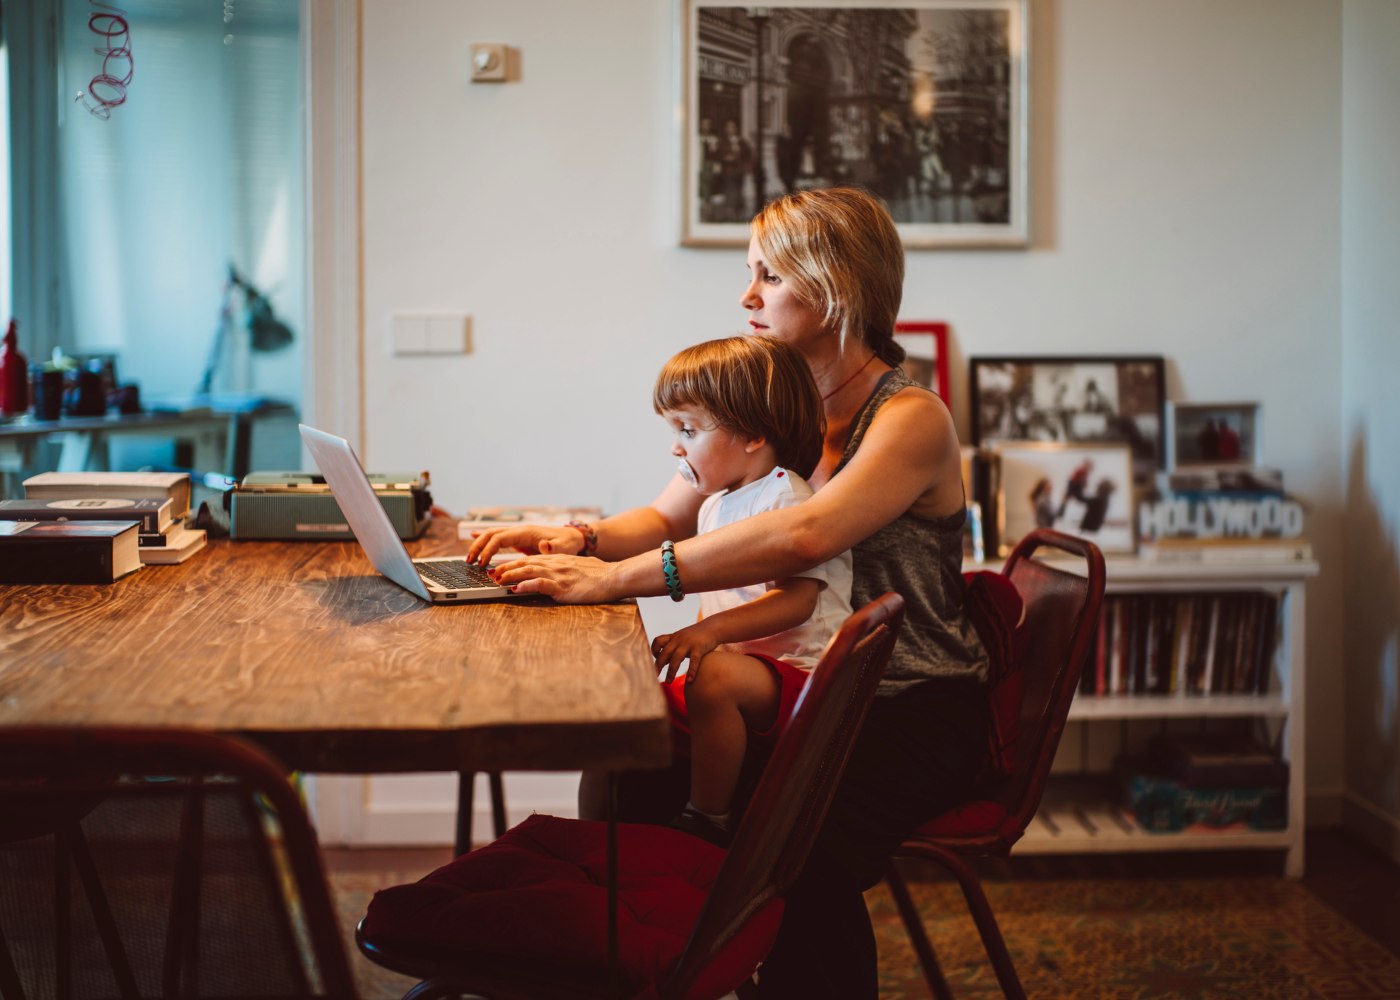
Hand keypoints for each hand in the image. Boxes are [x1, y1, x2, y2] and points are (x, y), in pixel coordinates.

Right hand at [466, 524, 583, 564]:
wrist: (572, 538)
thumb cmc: (567, 544)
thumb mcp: (563, 548)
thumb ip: (552, 548)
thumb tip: (543, 545)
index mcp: (526, 532)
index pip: (499, 538)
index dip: (488, 550)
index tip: (482, 564)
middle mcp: (519, 531)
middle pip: (491, 534)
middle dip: (478, 546)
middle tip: (469, 562)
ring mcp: (517, 534)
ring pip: (492, 535)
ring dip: (479, 545)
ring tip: (470, 559)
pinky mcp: (518, 540)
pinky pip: (498, 537)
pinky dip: (485, 538)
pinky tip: (472, 538)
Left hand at [489, 553, 615, 603]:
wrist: (614, 577)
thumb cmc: (601, 574)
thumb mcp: (580, 567)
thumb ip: (567, 568)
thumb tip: (560, 574)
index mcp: (559, 560)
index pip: (531, 559)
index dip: (513, 563)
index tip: (500, 568)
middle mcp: (556, 564)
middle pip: (525, 563)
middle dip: (506, 568)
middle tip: (490, 573)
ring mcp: (559, 574)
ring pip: (529, 571)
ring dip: (510, 575)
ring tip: (497, 579)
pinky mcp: (563, 586)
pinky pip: (541, 584)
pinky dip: (526, 585)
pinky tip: (516, 588)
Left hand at [651, 622, 720, 683]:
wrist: (713, 627)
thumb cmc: (697, 635)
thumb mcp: (682, 638)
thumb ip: (673, 648)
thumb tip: (664, 661)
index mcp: (673, 637)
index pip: (658, 641)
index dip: (654, 650)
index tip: (656, 659)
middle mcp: (679, 639)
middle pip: (665, 652)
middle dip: (658, 665)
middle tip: (654, 676)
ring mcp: (688, 643)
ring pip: (676, 658)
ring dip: (671, 671)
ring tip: (668, 681)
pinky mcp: (699, 647)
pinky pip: (694, 661)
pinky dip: (691, 671)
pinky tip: (690, 680)